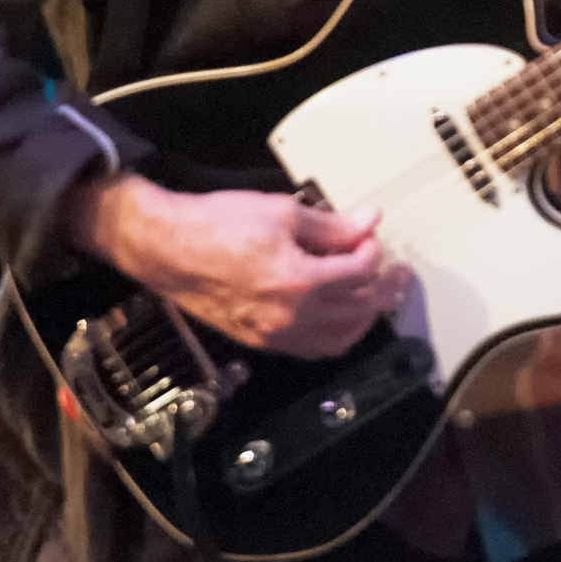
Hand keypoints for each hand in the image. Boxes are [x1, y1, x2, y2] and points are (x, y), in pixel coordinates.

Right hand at [67, 173, 413, 358]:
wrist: (168, 247)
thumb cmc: (215, 226)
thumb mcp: (281, 212)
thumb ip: (331, 224)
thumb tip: (367, 222)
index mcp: (297, 281)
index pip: (360, 272)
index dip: (372, 250)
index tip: (370, 236)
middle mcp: (289, 315)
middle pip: (357, 308)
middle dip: (381, 286)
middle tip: (392, 270)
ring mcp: (274, 333)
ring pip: (339, 338)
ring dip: (364, 316)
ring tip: (374, 295)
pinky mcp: (260, 340)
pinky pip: (312, 349)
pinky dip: (336, 335)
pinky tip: (341, 318)